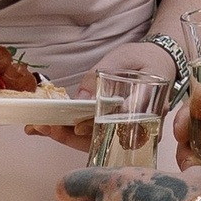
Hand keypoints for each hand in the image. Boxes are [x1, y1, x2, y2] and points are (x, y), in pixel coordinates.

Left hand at [27, 42, 177, 151]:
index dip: (100, 126)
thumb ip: (101, 75)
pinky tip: (51, 128)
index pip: (126, 121)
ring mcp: (132, 131)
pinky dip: (72, 134)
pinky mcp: (120, 132)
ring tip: (40, 128)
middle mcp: (143, 124)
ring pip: (99, 142)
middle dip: (73, 136)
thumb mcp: (122, 57)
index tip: (78, 126)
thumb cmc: (144, 58)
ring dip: (68, 137)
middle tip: (46, 127)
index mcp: (150, 104)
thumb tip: (81, 99)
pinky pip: (97, 138)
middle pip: (106, 139)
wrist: (160, 63)